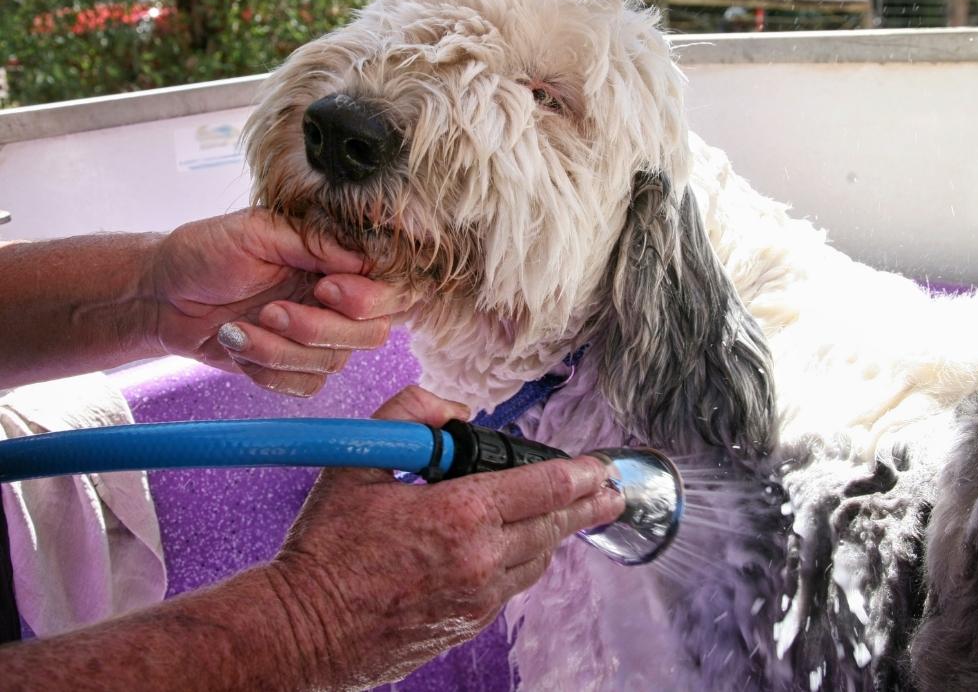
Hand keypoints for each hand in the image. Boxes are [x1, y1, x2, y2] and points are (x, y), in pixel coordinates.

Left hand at [147, 208, 408, 394]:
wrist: (159, 295)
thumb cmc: (203, 252)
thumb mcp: (256, 231)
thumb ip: (312, 242)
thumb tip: (364, 255)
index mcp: (336, 262)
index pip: (387, 288)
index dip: (367, 297)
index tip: (325, 288)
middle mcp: (336, 302)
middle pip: (369, 334)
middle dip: (318, 329)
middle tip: (270, 311)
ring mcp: (317, 337)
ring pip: (332, 363)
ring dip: (279, 351)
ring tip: (235, 329)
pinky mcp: (294, 367)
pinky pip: (305, 385)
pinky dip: (267, 370)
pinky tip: (237, 344)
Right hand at [267, 387, 624, 686]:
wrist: (302, 630)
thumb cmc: (326, 550)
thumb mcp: (359, 462)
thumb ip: (410, 415)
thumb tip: (454, 409)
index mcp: (461, 515)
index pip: (544, 488)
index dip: (580, 474)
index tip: (601, 466)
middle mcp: (481, 560)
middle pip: (555, 526)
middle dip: (590, 505)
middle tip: (613, 492)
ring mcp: (478, 598)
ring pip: (538, 559)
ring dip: (556, 534)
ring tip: (574, 516)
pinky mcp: (467, 625)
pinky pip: (511, 586)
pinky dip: (522, 562)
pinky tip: (521, 548)